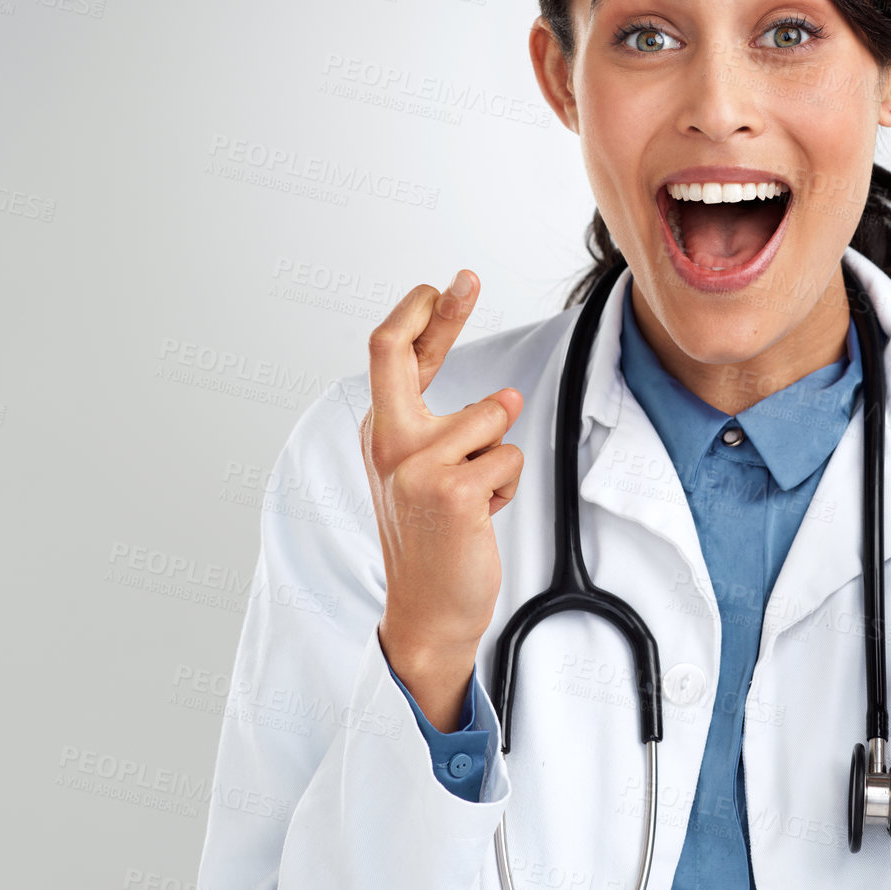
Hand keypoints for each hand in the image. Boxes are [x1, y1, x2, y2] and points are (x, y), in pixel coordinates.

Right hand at [360, 270, 523, 728]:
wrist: (428, 610)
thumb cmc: (433, 540)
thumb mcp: (431, 474)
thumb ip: (458, 428)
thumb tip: (504, 394)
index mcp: (382, 435)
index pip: (390, 357)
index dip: (420, 314)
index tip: (444, 284)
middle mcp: (388, 443)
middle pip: (399, 353)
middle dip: (439, 310)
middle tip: (465, 278)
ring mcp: (415, 465)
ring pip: (492, 415)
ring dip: (500, 455)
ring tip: (477, 495)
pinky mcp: (450, 489)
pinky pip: (509, 458)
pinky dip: (508, 485)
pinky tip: (483, 514)